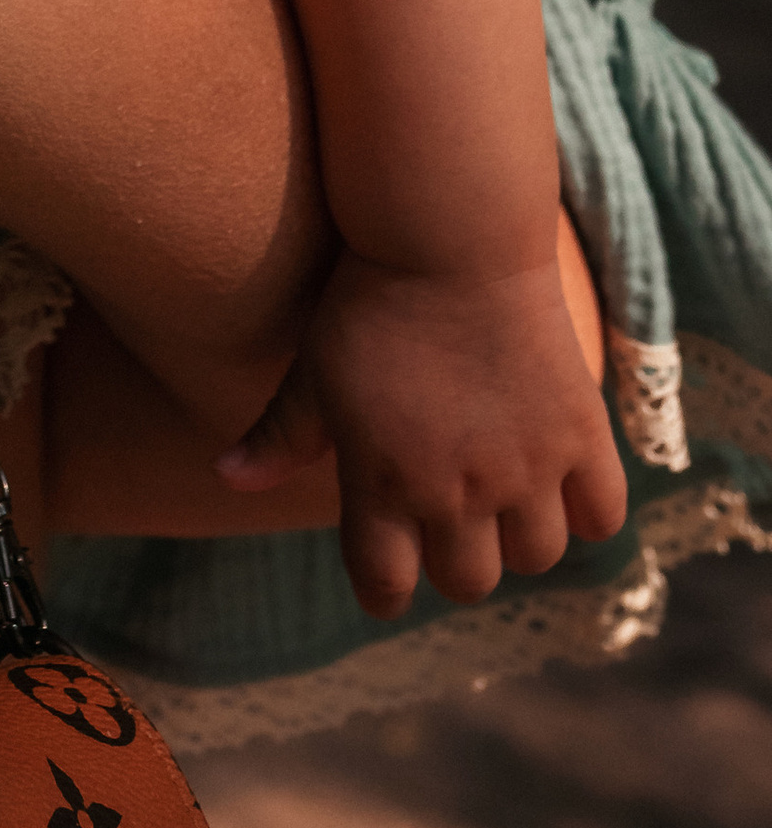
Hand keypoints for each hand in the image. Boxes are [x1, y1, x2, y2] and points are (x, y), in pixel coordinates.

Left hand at [215, 245, 628, 614]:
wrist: (449, 237)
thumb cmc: (368, 302)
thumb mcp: (312, 369)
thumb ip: (279, 435)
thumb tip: (226, 479)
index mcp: (384, 483)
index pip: (385, 586)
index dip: (382, 591)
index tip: (386, 581)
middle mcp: (458, 491)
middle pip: (467, 582)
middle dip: (452, 562)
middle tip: (447, 525)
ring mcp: (527, 467)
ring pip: (537, 557)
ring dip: (518, 538)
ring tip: (504, 500)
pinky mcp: (582, 434)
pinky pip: (602, 515)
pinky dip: (585, 510)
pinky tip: (560, 482)